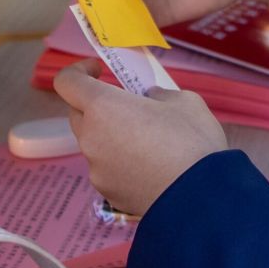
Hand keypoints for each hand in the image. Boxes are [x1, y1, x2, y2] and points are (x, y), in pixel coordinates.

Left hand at [54, 61, 226, 215]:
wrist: (201, 198)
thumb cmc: (191, 141)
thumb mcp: (183, 100)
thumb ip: (157, 94)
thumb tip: (149, 101)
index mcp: (102, 107)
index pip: (67, 82)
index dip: (78, 71)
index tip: (98, 70)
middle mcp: (91, 138)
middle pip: (78, 114)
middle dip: (96, 105)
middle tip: (129, 106)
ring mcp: (97, 170)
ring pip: (95, 144)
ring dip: (111, 136)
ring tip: (149, 142)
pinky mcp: (108, 194)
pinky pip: (108, 170)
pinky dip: (122, 164)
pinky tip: (152, 168)